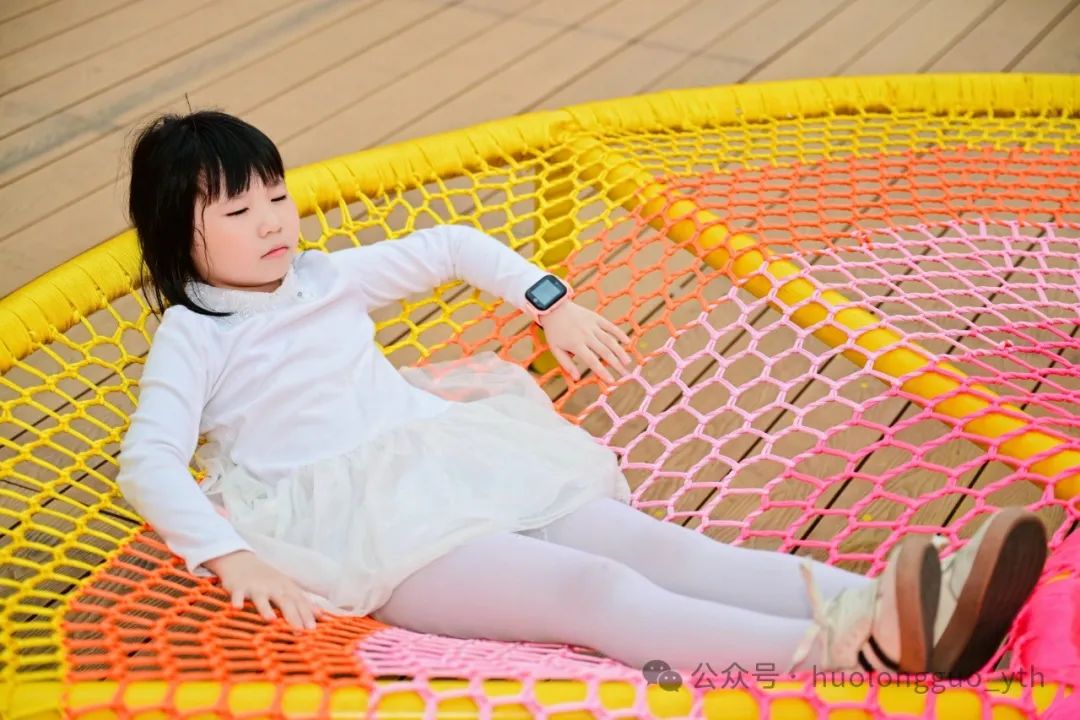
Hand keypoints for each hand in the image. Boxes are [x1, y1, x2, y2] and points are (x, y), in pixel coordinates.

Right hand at [204, 550, 322, 629]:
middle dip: (293, 617)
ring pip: (262, 598)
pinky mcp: (238, 587)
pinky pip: (237, 595)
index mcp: (286, 588)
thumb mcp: (286, 588)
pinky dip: (237, 601)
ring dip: (266, 608)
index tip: (313, 630)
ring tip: (271, 620)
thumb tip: (322, 615)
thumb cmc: (268, 579)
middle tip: (299, 632)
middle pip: (285, 602)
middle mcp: (273, 587)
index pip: (299, 603)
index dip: (306, 615)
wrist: (241, 560)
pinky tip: (237, 608)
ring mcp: (256, 587)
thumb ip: (302, 602)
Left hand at [539, 301, 633, 382]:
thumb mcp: (555, 349)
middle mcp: (586, 335)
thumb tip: (577, 379)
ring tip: (627, 362)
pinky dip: (619, 333)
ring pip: (610, 340)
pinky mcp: (596, 318)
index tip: (611, 381)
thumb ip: (567, 364)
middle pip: (604, 352)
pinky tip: (627, 341)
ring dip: (620, 351)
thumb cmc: (554, 332)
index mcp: (576, 345)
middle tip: (625, 374)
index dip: (602, 372)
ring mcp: (592, 326)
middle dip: (616, 364)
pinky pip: (610, 326)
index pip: (592, 361)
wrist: (554, 308)